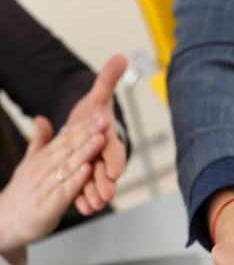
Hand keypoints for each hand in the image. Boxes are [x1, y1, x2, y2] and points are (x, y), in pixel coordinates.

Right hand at [0, 112, 107, 264]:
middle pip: (68, 148)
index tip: (98, 113)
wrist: (3, 223)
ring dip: (85, 152)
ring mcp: (45, 187)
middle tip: (103, 119)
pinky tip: (87, 170)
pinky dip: (76, 181)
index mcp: (41, 159)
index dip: (82, 125)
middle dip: (87, 133)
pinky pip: (64, 191)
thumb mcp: (29, 165)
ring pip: (67, 166)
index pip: (64, 138)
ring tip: (99, 139)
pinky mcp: (47, 206)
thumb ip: (40, 143)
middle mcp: (42, 169)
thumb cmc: (21, 195)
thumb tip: (42, 118)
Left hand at [65, 54, 127, 214]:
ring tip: (92, 204)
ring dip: (95, 195)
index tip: (114, 168)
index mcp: (109, 140)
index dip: (115, 160)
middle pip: (106, 172)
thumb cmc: (94, 116)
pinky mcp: (85, 177)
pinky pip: (85, 190)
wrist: (86, 129)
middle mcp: (104, 157)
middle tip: (105, 193)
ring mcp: (95, 169)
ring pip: (96, 184)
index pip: (115, 151)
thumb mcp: (99, 96)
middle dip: (106, 183)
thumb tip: (120, 57)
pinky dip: (84, 199)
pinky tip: (82, 207)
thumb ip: (108, 79)